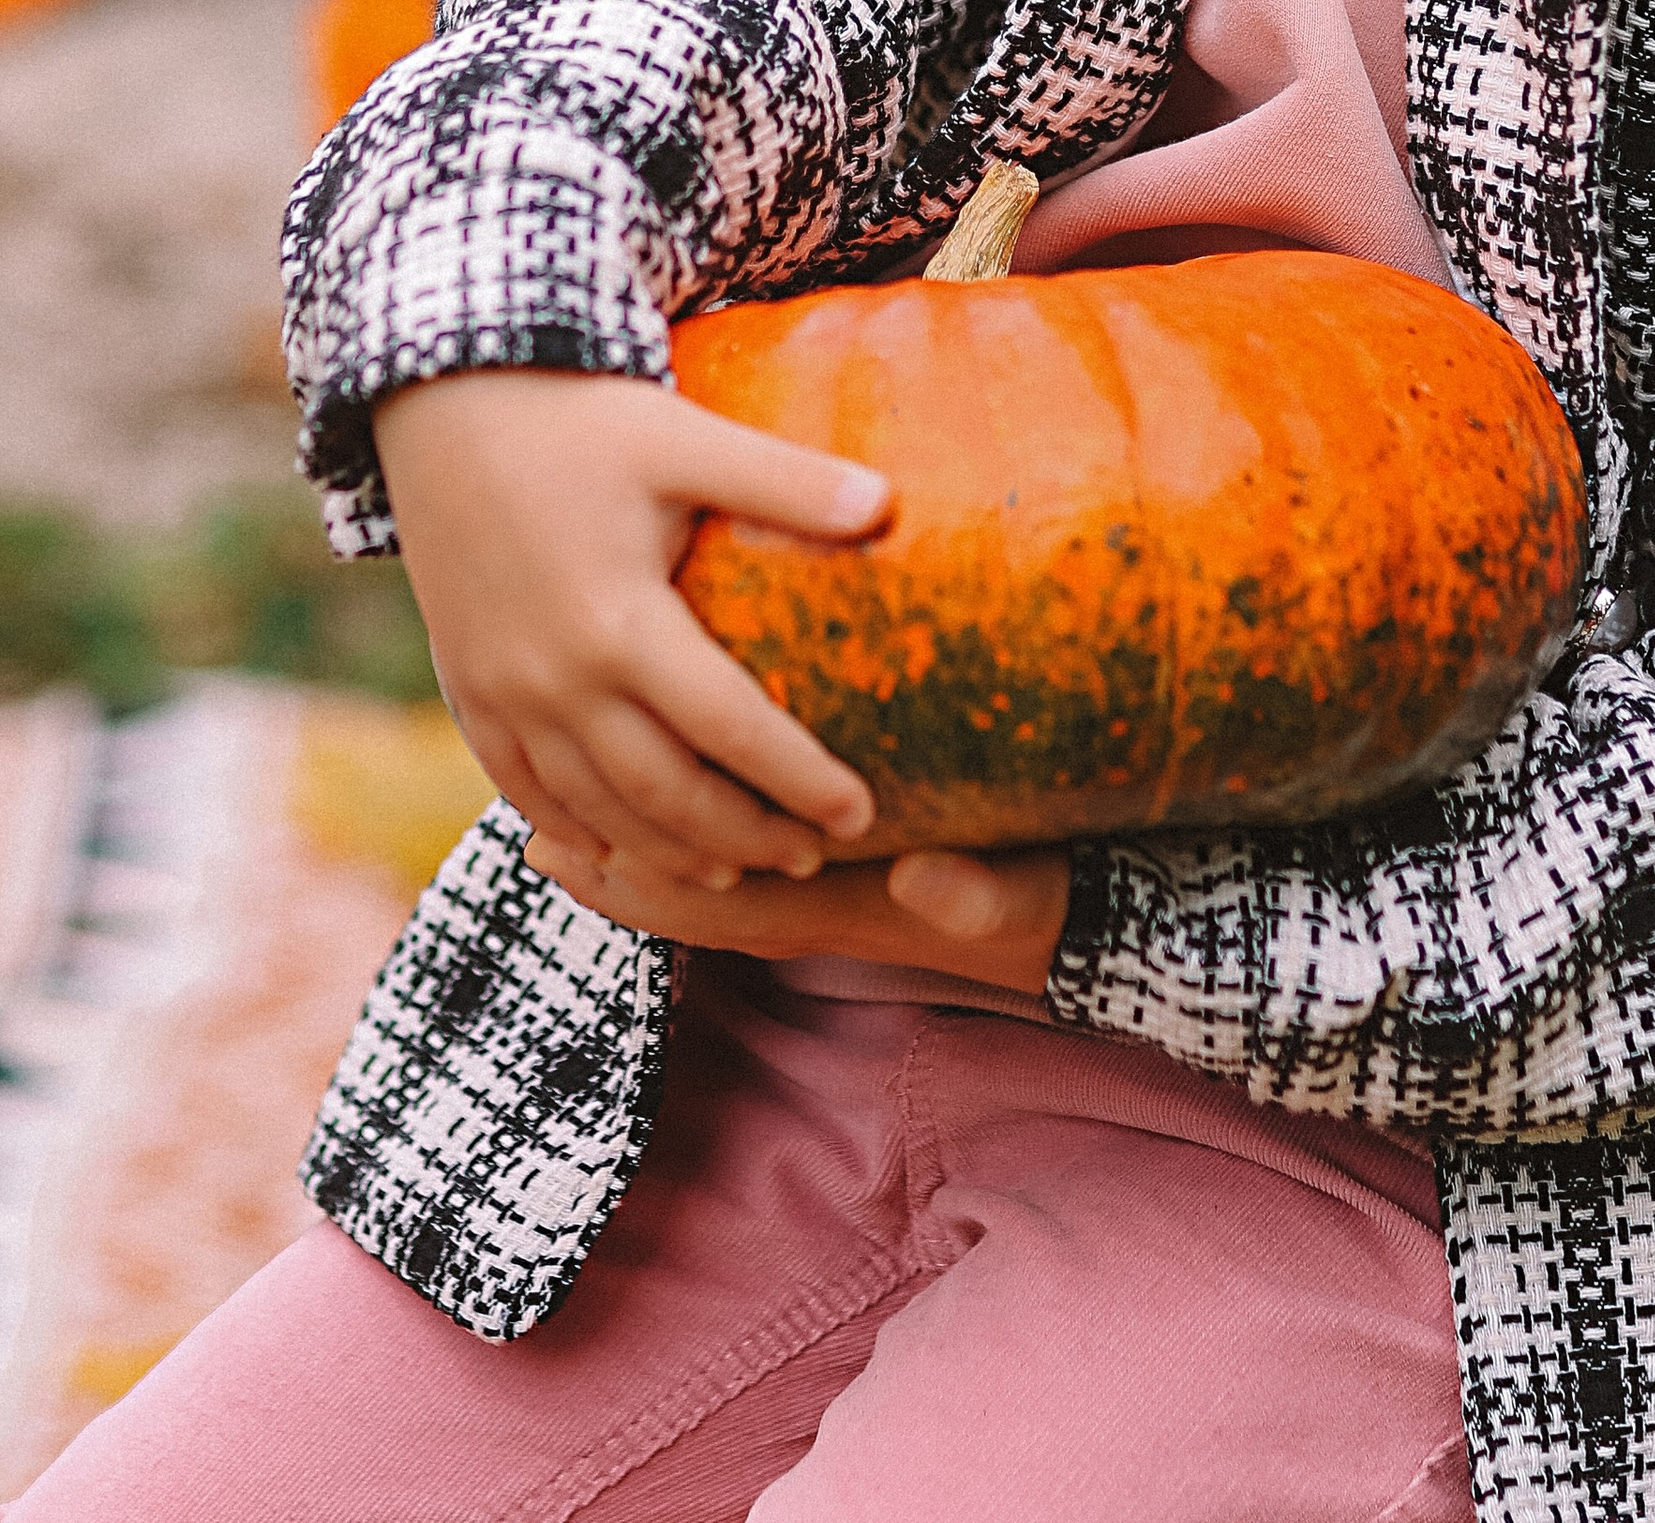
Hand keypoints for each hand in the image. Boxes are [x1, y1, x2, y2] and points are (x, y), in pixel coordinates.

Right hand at [376, 368, 891, 894]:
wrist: (442, 408)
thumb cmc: (580, 418)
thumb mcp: (686, 438)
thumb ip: (784, 480)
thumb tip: (887, 503)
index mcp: (623, 623)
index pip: (730, 729)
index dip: (799, 780)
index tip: (860, 815)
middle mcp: (559, 680)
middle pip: (666, 794)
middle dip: (745, 836)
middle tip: (813, 857)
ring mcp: (505, 696)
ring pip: (596, 808)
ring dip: (670, 851)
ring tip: (738, 868)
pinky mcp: (467, 692)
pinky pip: (522, 790)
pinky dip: (578, 831)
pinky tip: (620, 851)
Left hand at [523, 828, 1069, 993]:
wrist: (1063, 922)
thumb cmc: (1034, 895)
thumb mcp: (1013, 893)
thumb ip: (971, 893)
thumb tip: (925, 884)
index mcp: (825, 913)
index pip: (706, 903)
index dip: (631, 880)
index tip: (562, 842)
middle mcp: (799, 913)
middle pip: (677, 899)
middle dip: (604, 867)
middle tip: (525, 826)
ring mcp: (808, 900)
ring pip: (693, 887)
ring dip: (628, 855)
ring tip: (560, 813)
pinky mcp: (826, 877)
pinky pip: (728, 868)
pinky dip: (676, 841)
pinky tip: (653, 799)